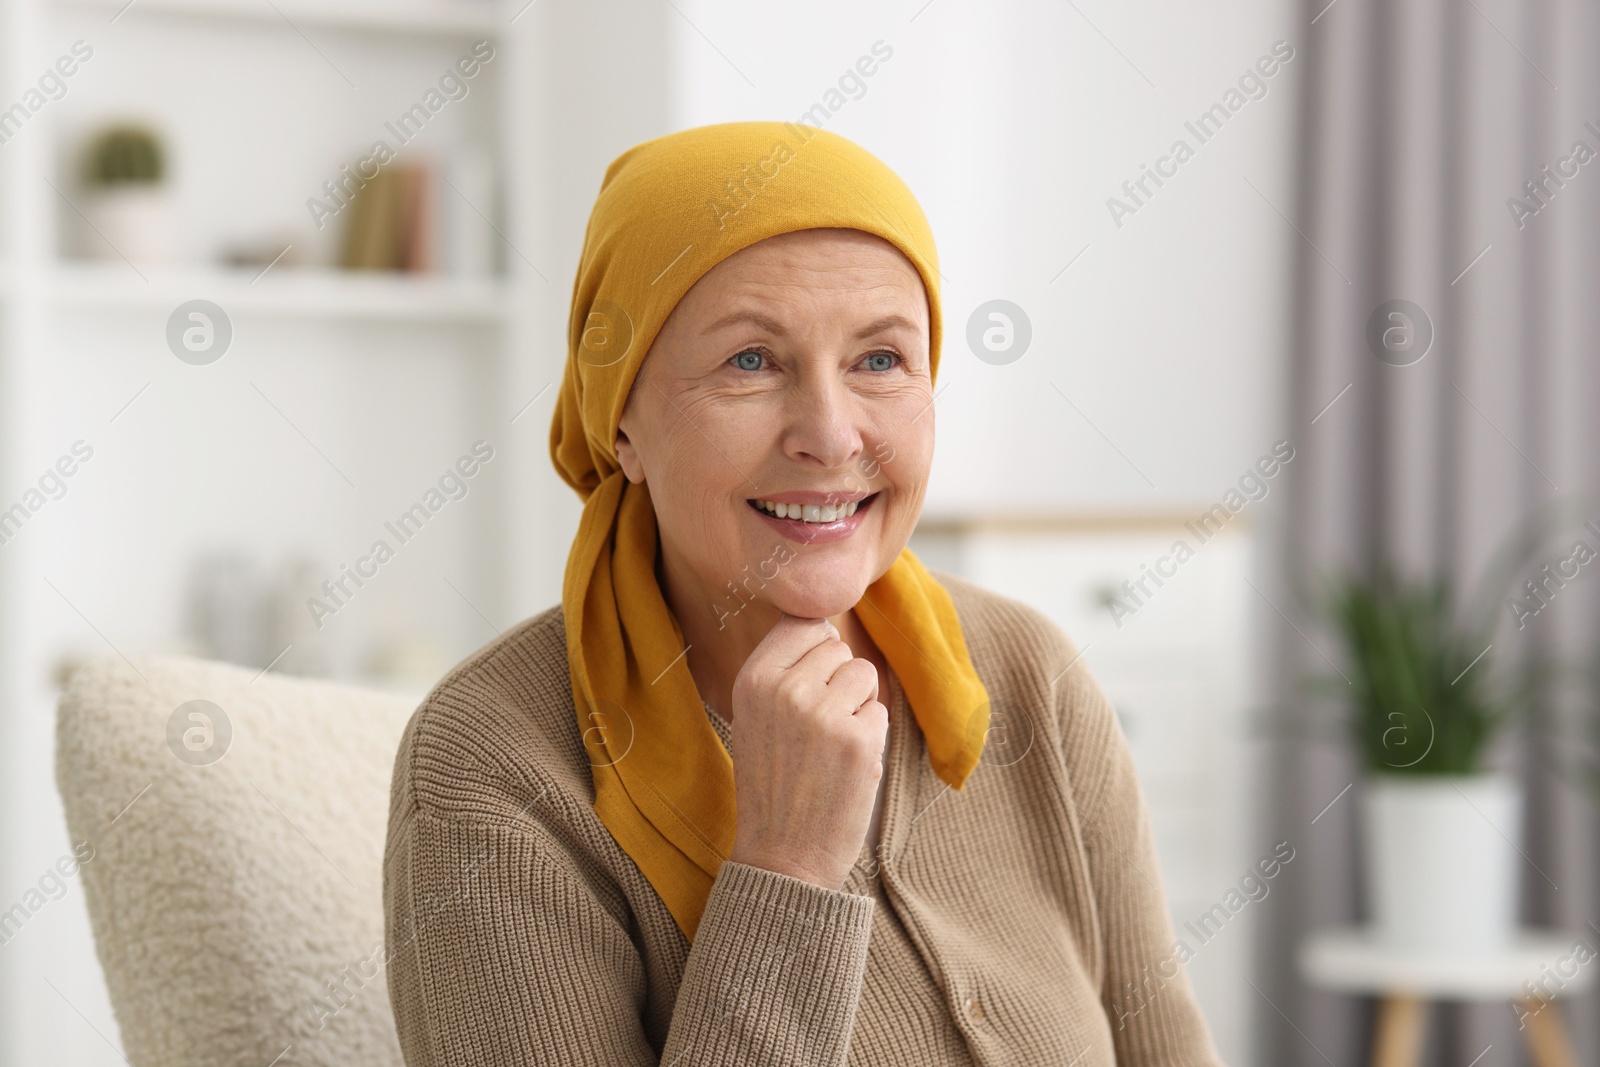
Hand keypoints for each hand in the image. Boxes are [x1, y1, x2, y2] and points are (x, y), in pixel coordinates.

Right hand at [726, 613, 887, 890]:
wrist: (783, 856)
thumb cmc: (774, 783)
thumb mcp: (755, 717)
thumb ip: (784, 670)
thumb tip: (827, 626)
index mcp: (753, 679)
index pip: (803, 623)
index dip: (816, 651)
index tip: (808, 685)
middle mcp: (785, 689)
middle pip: (838, 648)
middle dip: (838, 681)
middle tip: (816, 728)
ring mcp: (823, 713)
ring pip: (864, 674)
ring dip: (858, 704)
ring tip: (831, 744)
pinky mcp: (859, 740)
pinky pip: (880, 711)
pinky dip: (870, 735)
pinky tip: (845, 765)